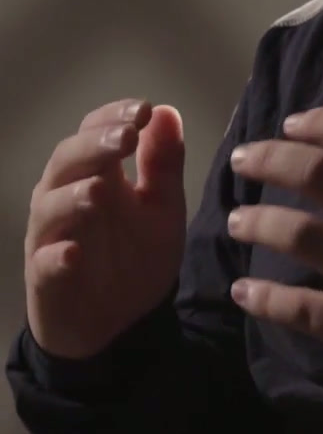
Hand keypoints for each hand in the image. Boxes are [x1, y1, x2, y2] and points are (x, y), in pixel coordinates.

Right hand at [24, 100, 186, 359]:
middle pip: (66, 160)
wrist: (119, 325)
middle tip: (126, 136)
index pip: (93, 131)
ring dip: (73, 195)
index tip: (144, 109)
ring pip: (49, 206)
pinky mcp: (45, 278)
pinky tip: (73, 253)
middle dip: (95, 145)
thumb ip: (163, 165)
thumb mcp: (162, 210)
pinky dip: (57, 257)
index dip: (113, 116)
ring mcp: (52, 237)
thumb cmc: (134, 258)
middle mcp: (65, 197)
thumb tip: (167, 112)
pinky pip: (45, 263)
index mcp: (96, 174)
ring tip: (100, 189)